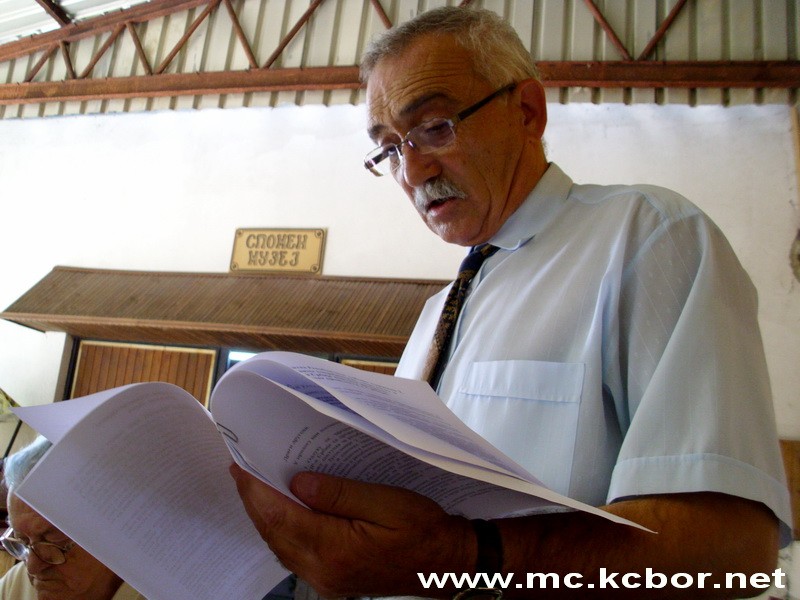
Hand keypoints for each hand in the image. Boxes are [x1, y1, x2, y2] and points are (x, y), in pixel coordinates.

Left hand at [230, 465, 474, 597]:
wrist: (445, 564)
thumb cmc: (423, 530)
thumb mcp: (387, 502)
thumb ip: (340, 493)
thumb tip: (297, 482)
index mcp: (335, 549)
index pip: (280, 517)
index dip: (255, 490)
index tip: (239, 465)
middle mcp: (322, 571)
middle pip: (273, 533)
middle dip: (253, 500)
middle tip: (241, 468)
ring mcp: (325, 579)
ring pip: (280, 545)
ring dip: (265, 515)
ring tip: (256, 484)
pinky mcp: (331, 579)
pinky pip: (294, 553)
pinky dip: (282, 529)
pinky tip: (282, 510)